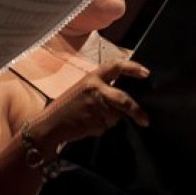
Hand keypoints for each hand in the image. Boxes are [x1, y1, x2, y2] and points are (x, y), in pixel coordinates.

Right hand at [28, 59, 150, 152]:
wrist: (48, 126)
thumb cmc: (67, 108)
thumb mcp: (82, 90)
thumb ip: (102, 88)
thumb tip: (125, 97)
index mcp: (91, 77)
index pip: (116, 66)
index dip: (133, 67)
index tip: (146, 73)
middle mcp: (94, 89)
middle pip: (123, 99)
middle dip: (136, 110)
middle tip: (145, 120)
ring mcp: (94, 106)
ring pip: (115, 116)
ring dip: (109, 121)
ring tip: (91, 119)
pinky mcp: (93, 121)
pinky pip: (107, 126)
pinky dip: (101, 128)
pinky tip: (87, 126)